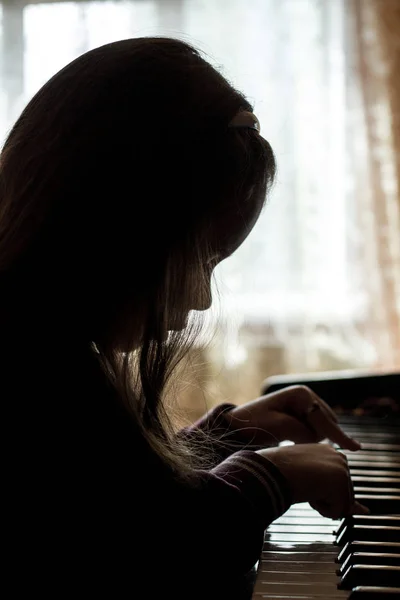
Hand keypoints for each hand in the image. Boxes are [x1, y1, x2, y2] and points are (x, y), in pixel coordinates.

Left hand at [228, 385, 360, 450]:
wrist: (238, 425)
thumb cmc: (254, 423)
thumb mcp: (278, 426)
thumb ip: (302, 431)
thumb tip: (318, 439)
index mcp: (302, 394)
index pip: (324, 420)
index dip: (338, 436)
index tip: (355, 448)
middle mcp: (307, 396)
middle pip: (325, 425)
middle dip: (314, 437)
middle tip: (289, 440)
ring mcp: (306, 406)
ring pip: (321, 431)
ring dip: (309, 439)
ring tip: (286, 438)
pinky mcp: (303, 416)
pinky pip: (314, 433)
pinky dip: (306, 439)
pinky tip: (290, 440)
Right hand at [259, 443, 368, 518]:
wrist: (270, 470)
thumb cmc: (279, 473)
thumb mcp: (309, 479)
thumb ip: (333, 491)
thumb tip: (364, 511)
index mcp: (329, 452)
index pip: (338, 484)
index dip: (320, 491)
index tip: (304, 481)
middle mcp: (339, 456)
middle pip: (344, 496)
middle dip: (324, 498)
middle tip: (303, 485)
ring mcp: (341, 467)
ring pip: (341, 505)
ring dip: (322, 504)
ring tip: (304, 487)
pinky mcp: (340, 481)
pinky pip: (337, 512)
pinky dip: (322, 510)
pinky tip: (308, 493)